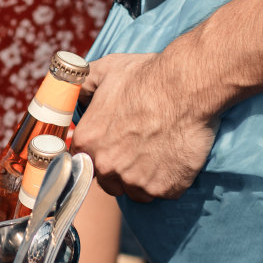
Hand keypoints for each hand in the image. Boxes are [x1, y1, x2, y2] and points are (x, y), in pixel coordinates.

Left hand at [73, 52, 218, 201]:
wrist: (185, 87)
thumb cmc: (146, 77)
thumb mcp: (104, 71)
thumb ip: (84, 86)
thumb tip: (77, 94)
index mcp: (88, 142)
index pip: (84, 162)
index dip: (100, 154)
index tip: (114, 146)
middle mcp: (106, 166)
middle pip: (108, 181)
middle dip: (121, 169)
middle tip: (139, 149)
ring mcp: (136, 181)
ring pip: (135, 191)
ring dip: (144, 178)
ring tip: (159, 153)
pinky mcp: (164, 188)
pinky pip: (163, 192)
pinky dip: (169, 180)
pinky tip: (174, 158)